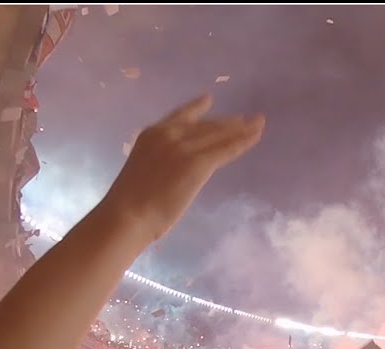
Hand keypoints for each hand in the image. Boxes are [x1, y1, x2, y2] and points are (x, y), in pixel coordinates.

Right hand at [99, 95, 263, 241]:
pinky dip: (243, 142)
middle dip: (227, 122)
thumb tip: (174, 171)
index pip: (180, 116)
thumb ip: (160, 163)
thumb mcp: (143, 172)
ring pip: (219, 134)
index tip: (208, 99)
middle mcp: (169, 134)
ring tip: (258, 123)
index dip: (197, 107)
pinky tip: (255, 136)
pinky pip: (226, 149)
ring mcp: (184, 147)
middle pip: (205, 125)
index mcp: (152, 135)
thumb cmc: (128, 205)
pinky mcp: (198, 163)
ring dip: (242, 129)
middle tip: (245, 119)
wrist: (126, 214)